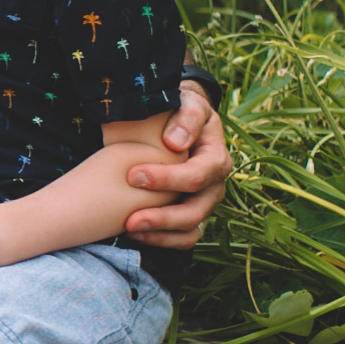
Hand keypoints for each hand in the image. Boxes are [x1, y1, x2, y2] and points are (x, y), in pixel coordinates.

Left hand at [120, 81, 230, 249]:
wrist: (179, 120)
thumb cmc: (181, 110)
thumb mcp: (189, 103)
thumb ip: (187, 116)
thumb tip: (176, 143)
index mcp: (216, 158)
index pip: (197, 175)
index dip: (167, 179)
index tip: (133, 175)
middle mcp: (214, 185)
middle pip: (195, 210)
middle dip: (162, 218)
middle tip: (129, 220)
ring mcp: (203, 202)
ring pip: (190, 229)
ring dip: (160, 234)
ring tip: (129, 230)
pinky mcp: (190, 214)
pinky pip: (184, 238)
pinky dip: (162, 241)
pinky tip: (135, 235)